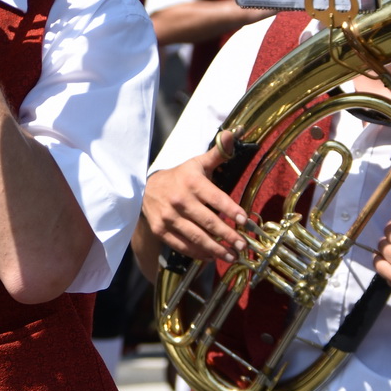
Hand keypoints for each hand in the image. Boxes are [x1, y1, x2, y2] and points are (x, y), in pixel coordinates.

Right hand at [141, 131, 248, 262]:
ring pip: (196, 237)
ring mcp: (169, 217)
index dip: (231, 210)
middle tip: (243, 246)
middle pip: (208, 221)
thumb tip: (232, 133)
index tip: (244, 221)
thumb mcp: (198, 162)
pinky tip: (211, 256)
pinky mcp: (161, 230)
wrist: (145, 189)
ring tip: (231, 256)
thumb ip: (218, 153)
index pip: (216, 198)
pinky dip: (198, 253)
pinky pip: (182, 245)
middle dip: (227, 235)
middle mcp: (180, 200)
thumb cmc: (180, 176)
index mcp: (192, 181)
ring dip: (215, 249)